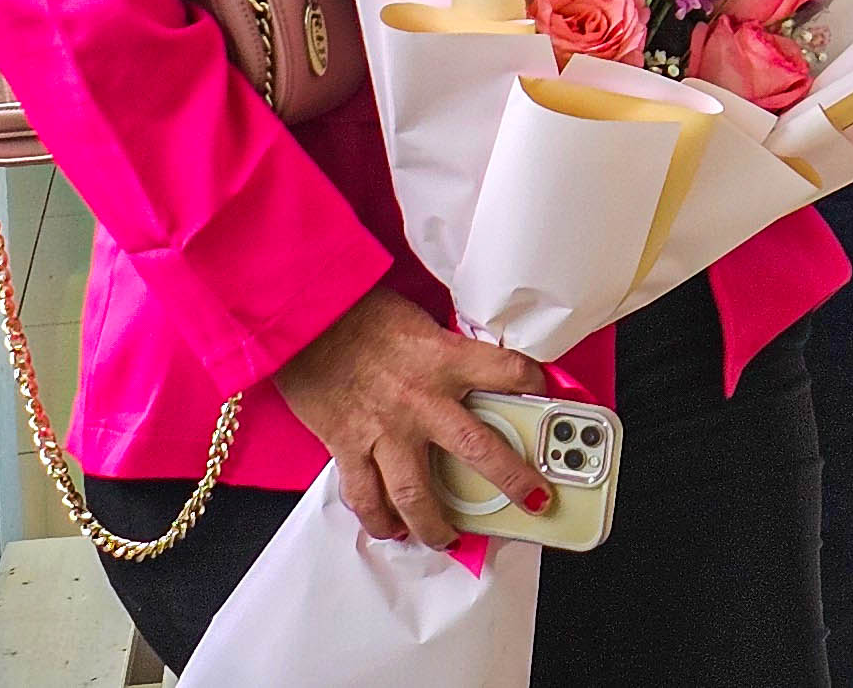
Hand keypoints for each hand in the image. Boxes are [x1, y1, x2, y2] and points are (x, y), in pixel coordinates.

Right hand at [271, 287, 553, 546]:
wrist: (304, 319)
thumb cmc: (358, 313)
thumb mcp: (419, 323)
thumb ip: (446, 352)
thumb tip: (468, 370)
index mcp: (447, 359)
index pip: (510, 372)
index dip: (535, 383)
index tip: (548, 395)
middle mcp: (422, 401)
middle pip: (479, 450)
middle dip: (513, 481)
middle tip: (535, 500)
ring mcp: (385, 430)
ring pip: (418, 494)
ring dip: (436, 525)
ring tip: (450, 540)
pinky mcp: (348, 446)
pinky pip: (366, 496)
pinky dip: (378, 519)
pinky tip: (389, 530)